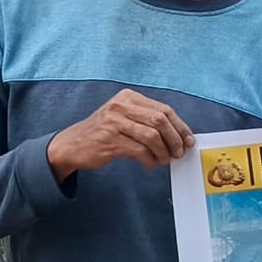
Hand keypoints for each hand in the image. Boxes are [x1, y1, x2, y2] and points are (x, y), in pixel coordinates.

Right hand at [47, 89, 195, 179]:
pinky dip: (150, 160)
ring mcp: (114, 122)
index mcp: (129, 97)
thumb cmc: (105, 132)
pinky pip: (140, 151)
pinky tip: (150, 164)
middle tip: (178, 154)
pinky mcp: (109, 140)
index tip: (188, 141)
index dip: (180, 127)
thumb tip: (179, 135)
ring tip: (164, 160)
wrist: (73, 144)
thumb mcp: (124, 117)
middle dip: (175, 140)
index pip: (164, 110)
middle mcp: (121, 105)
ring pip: (152, 137)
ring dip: (163, 152)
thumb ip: (148, 120)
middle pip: (160, 121)